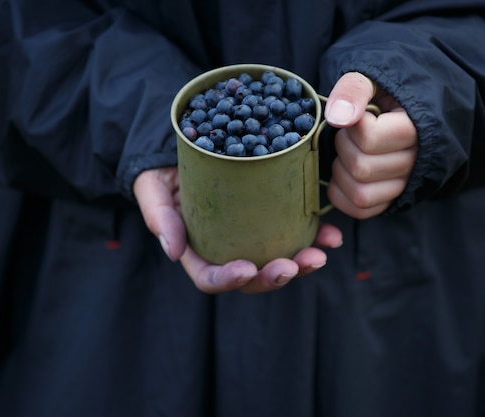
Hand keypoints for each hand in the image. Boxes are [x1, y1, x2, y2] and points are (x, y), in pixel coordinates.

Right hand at [133, 168, 342, 293]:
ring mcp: (252, 235)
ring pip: (279, 259)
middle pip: (253, 277)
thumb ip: (159, 217)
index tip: (247, 269)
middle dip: (276, 276)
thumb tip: (173, 251)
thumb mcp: (152, 188)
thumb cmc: (162, 170)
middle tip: (295, 264)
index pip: (211, 277)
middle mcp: (228, 248)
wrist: (185, 143)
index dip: (228, 279)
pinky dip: (315, 234)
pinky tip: (332, 233)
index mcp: (198, 250)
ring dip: (303, 261)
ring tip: (322, 252)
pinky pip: (296, 231)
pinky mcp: (272, 216)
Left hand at [324, 72, 417, 218]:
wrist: (406, 108)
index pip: (369, 138)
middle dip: (343, 147)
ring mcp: (405, 184)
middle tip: (349, 133)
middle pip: (362, 167)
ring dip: (341, 173)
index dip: (352, 126)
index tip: (359, 115)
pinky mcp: (392, 198)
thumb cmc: (386, 92)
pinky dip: (342, 196)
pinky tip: (342, 175)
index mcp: (416, 127)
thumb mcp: (373, 78)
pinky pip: (362, 210)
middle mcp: (416, 161)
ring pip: (361, 194)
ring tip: (347, 153)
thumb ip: (355, 90)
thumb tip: (337, 117)